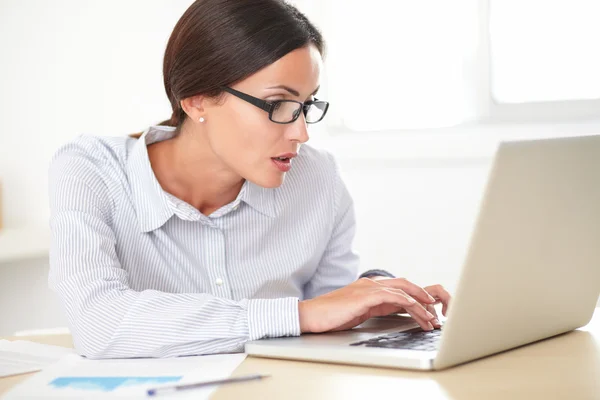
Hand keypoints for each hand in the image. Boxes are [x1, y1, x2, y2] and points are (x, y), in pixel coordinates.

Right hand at [298, 277, 450, 332]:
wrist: (311, 315)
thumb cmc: (330, 315)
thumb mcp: (358, 311)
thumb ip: (374, 307)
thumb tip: (391, 312)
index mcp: (368, 287)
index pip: (398, 287)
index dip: (415, 296)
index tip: (427, 310)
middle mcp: (370, 284)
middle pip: (405, 284)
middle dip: (423, 296)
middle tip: (436, 310)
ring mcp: (368, 288)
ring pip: (403, 290)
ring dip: (421, 304)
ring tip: (431, 318)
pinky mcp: (365, 296)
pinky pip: (394, 296)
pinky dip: (409, 303)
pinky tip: (418, 312)